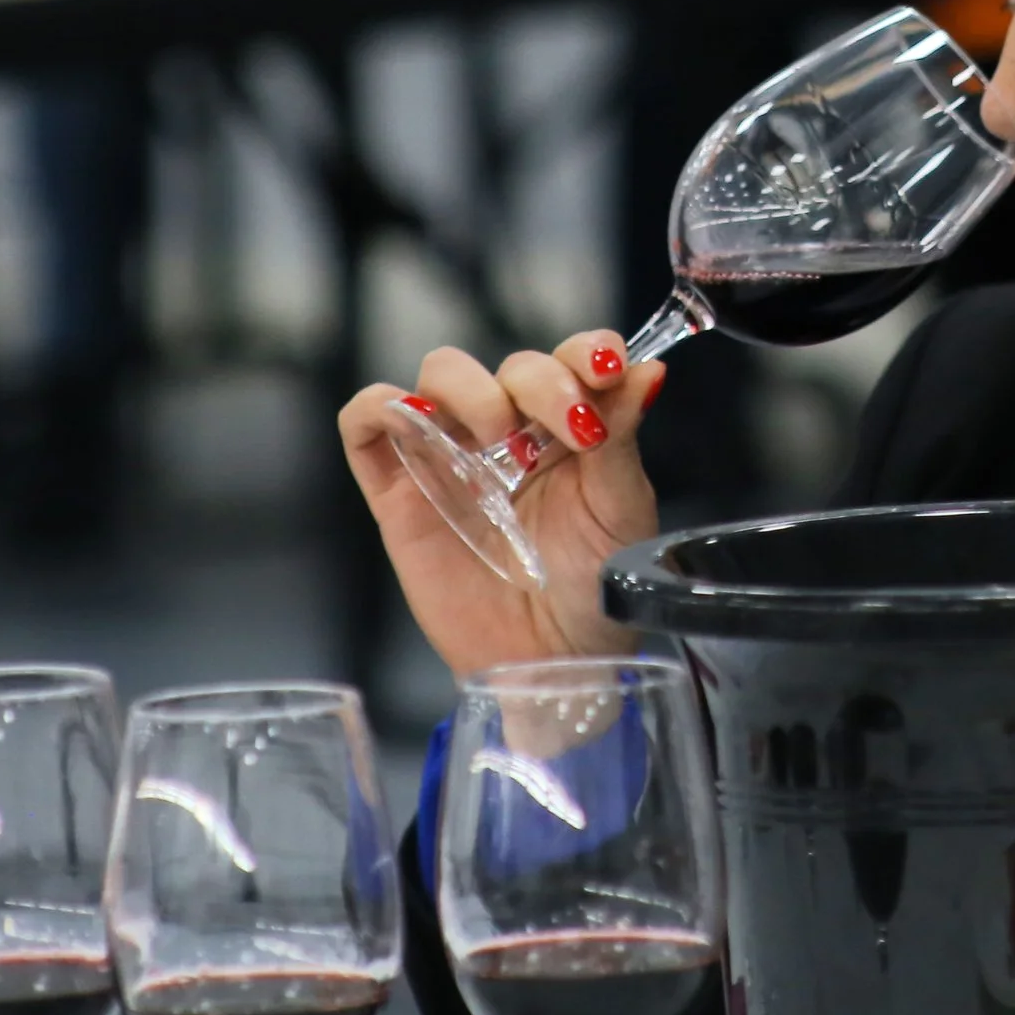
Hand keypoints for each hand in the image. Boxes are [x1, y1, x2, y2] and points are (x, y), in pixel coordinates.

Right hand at [339, 334, 663, 676]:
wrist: (553, 665)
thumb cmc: (595, 591)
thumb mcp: (620, 511)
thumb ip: (623, 435)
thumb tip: (649, 369)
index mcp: (571, 427)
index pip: (573, 357)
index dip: (588, 349)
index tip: (609, 368)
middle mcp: (511, 431)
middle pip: (510, 364)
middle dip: (542, 381)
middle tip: (570, 425)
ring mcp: (451, 456)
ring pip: (438, 375)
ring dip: (470, 388)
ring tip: (501, 437)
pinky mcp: (399, 493)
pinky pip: (366, 425)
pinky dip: (379, 407)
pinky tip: (415, 422)